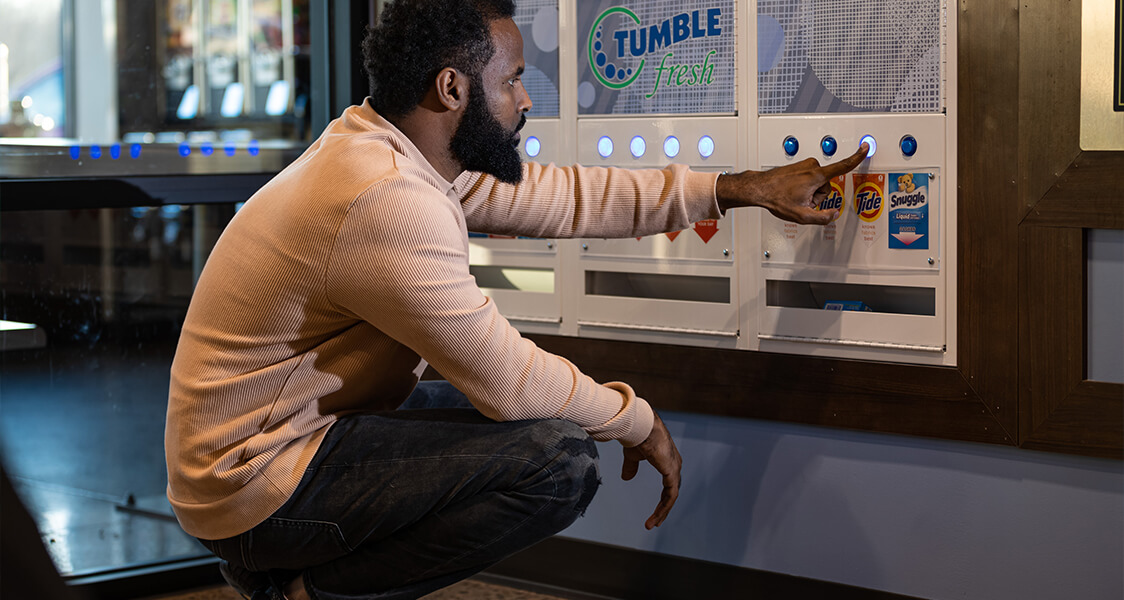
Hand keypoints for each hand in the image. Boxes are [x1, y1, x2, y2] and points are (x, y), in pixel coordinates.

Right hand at [621, 411, 680, 528]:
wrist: (640, 427)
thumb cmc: (637, 436)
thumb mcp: (632, 456)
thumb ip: (631, 467)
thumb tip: (626, 479)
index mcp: (667, 460)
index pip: (668, 484)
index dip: (662, 499)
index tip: (654, 512)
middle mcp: (674, 465)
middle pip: (671, 492)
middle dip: (663, 509)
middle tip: (655, 523)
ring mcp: (675, 469)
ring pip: (671, 497)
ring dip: (662, 512)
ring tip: (652, 524)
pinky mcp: (672, 473)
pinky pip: (671, 496)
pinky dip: (664, 508)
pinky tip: (656, 517)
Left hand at [715, 143, 868, 224]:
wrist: (759, 188)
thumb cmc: (777, 197)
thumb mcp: (802, 215)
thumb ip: (822, 217)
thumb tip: (833, 214)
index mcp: (816, 175)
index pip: (843, 165)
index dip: (857, 157)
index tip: (866, 146)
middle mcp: (812, 166)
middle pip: (827, 185)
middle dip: (817, 196)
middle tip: (801, 200)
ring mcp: (805, 165)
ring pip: (817, 183)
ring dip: (809, 192)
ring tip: (794, 196)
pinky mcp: (799, 166)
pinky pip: (809, 179)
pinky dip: (803, 187)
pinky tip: (791, 192)